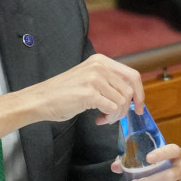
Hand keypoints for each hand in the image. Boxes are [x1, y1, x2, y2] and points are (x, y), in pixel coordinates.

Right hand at [23, 54, 143, 125]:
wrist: (40, 100)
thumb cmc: (62, 93)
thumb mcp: (88, 78)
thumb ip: (108, 81)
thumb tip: (132, 95)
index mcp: (100, 60)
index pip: (132, 75)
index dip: (140, 93)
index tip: (138, 107)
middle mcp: (99, 66)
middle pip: (129, 90)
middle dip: (125, 108)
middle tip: (115, 117)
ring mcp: (94, 79)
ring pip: (122, 101)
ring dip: (116, 115)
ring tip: (104, 118)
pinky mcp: (89, 93)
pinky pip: (112, 108)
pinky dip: (109, 118)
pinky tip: (98, 119)